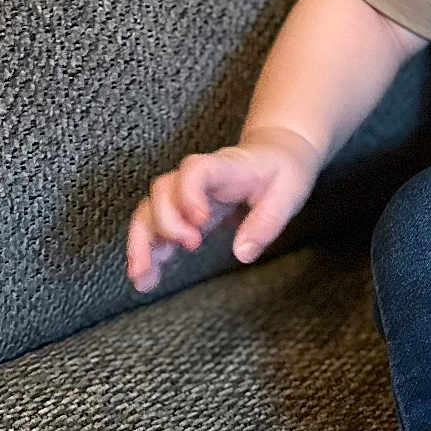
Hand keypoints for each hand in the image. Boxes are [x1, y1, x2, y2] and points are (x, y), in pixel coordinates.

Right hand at [125, 127, 321, 293]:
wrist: (276, 152)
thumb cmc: (283, 170)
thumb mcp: (288, 194)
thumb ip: (266, 222)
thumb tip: (243, 254)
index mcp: (225, 167)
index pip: (195, 170)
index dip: (189, 193)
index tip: (200, 221)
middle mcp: (196, 178)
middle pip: (162, 190)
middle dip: (167, 222)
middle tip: (192, 245)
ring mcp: (185, 193)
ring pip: (149, 209)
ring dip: (142, 242)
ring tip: (144, 278)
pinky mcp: (183, 210)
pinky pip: (154, 226)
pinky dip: (146, 250)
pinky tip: (146, 277)